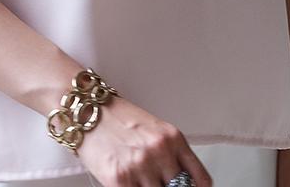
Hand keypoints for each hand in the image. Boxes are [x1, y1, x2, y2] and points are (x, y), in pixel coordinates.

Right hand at [74, 96, 211, 186]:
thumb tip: (181, 182)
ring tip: (139, 179)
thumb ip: (172, 155)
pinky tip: (130, 183)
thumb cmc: (119, 119)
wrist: (88, 110)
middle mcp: (160, 151)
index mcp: (173, 138)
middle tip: (157, 181)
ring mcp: (141, 166)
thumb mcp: (154, 131)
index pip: (200, 180)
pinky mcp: (120, 179)